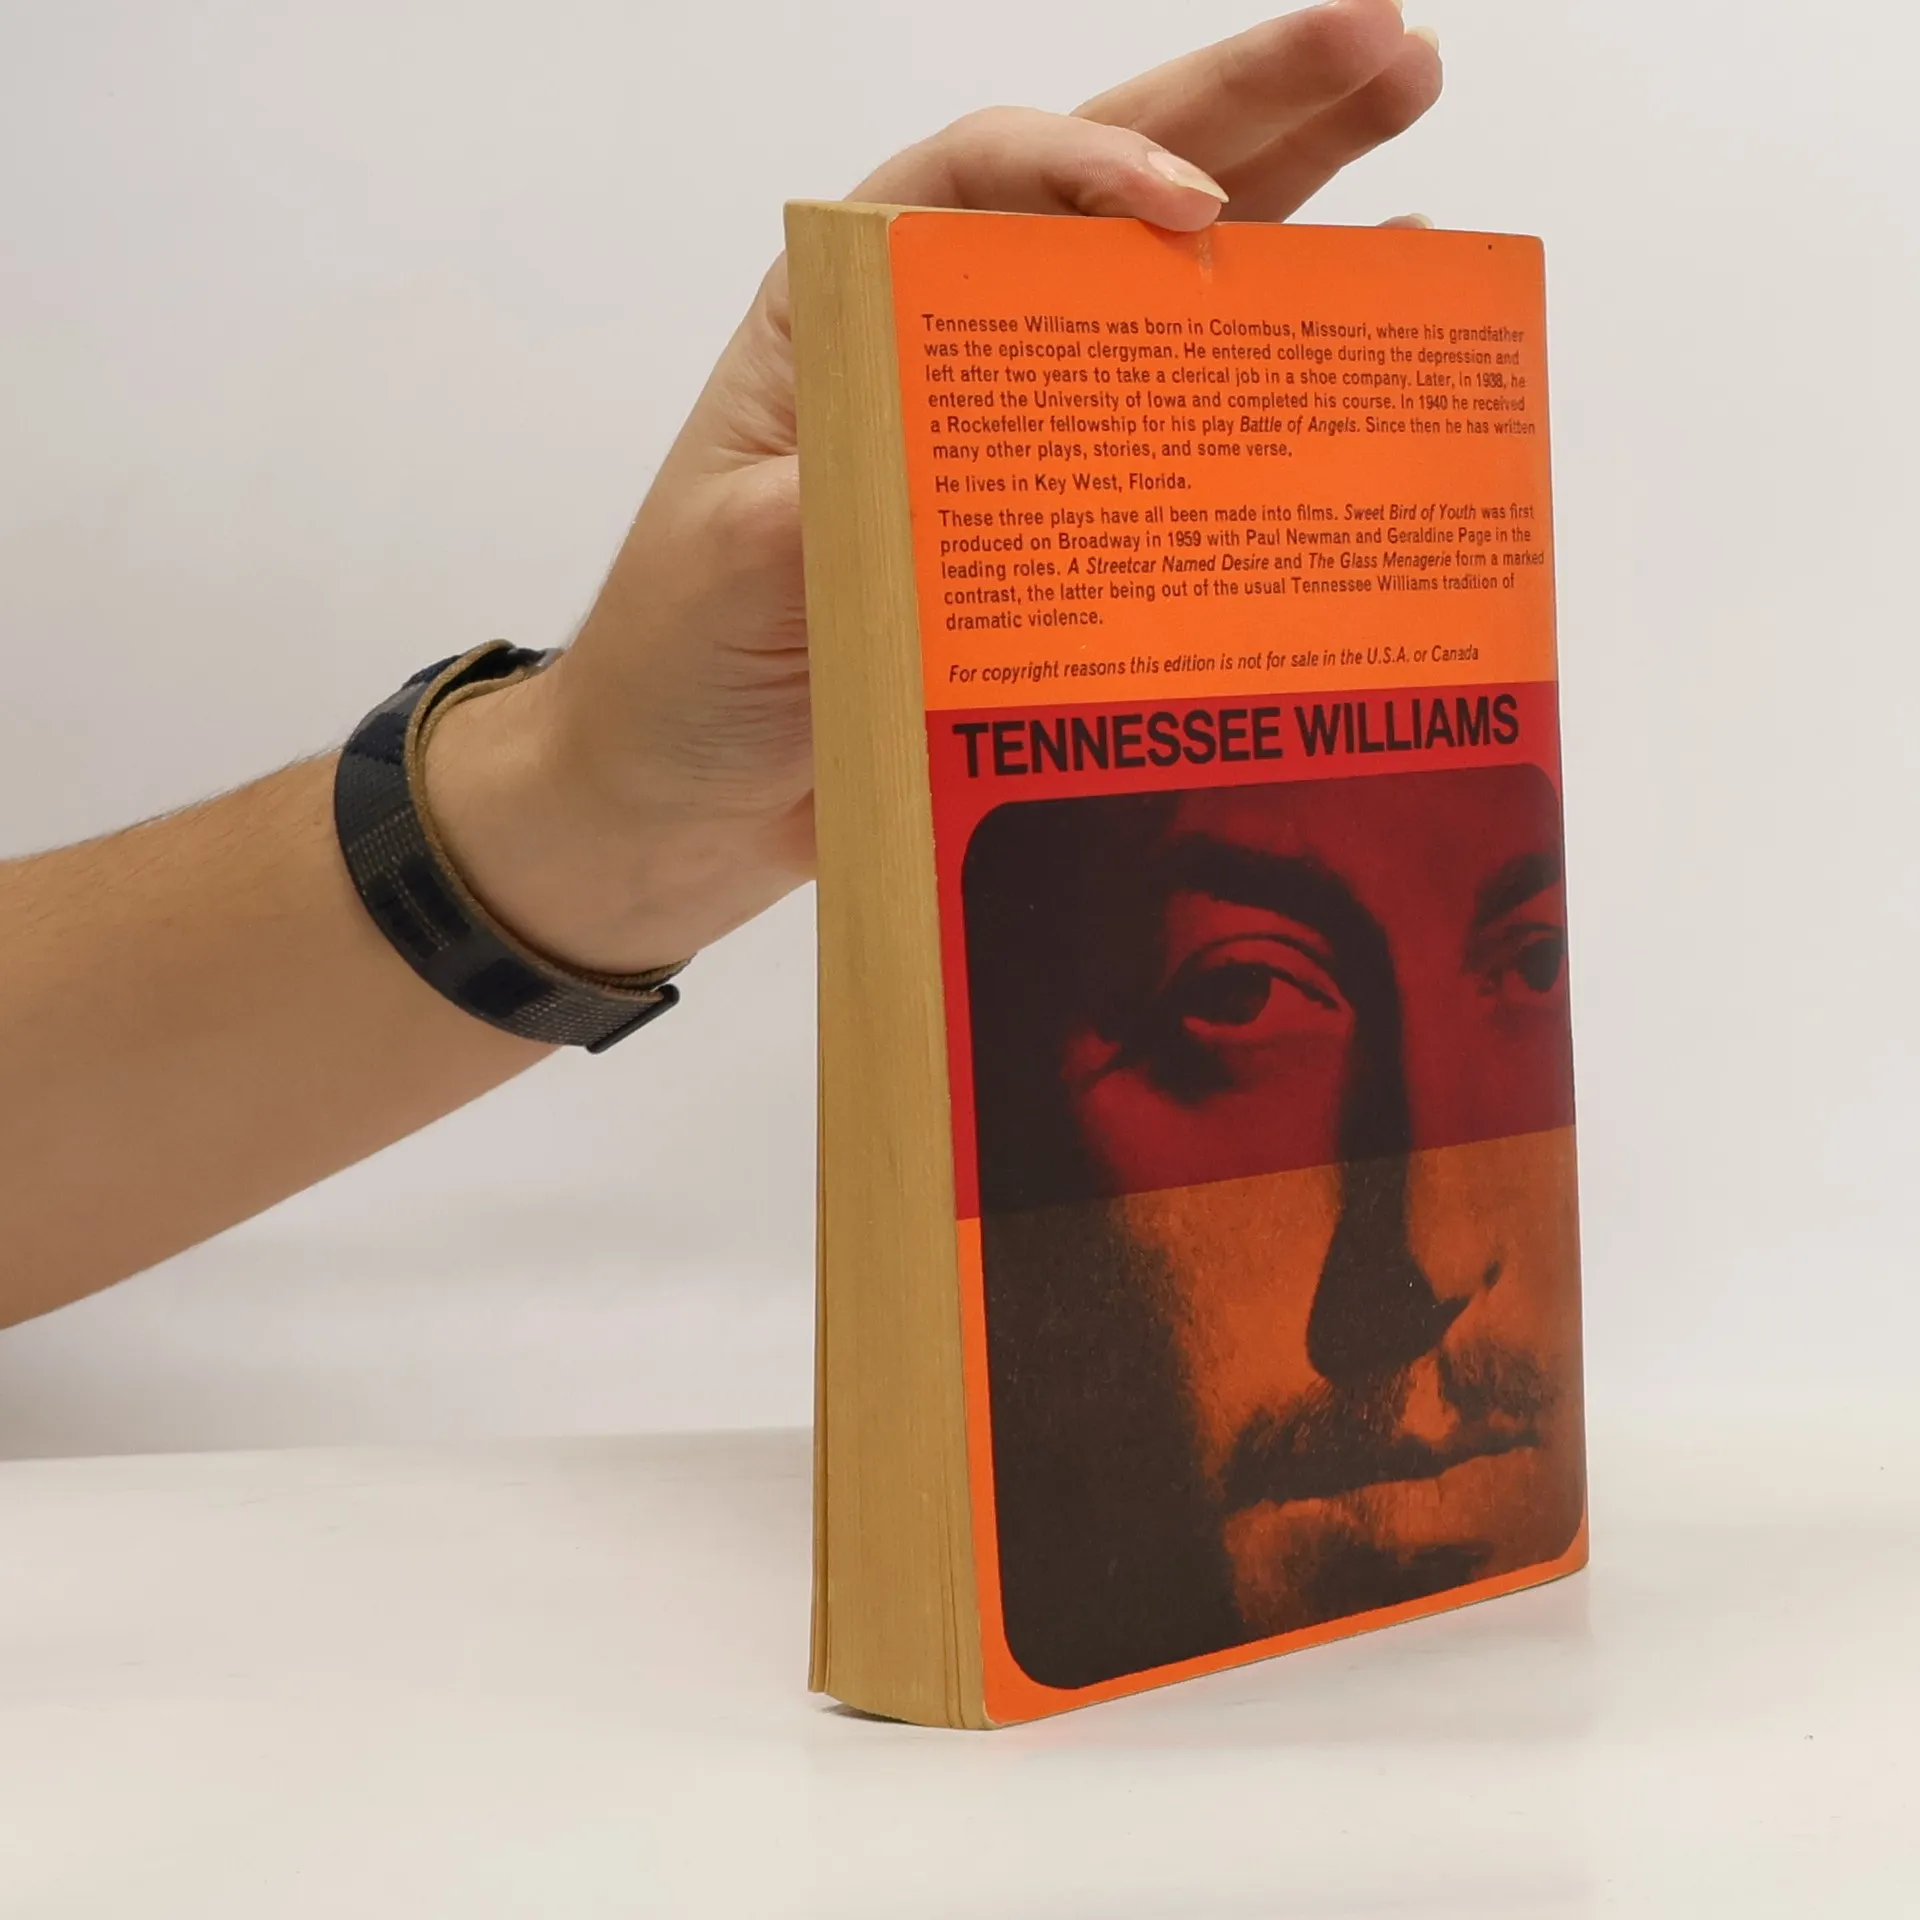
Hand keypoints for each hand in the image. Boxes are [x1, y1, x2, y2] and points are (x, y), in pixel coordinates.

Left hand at [427, 0, 1442, 974]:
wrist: (689, 792)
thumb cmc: (680, 663)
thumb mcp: (733, 565)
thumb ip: (824, 500)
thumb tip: (925, 462)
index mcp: (847, 311)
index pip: (978, 180)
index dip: (1088, 168)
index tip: (1189, 214)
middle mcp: (945, 342)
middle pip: (1105, 188)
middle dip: (1252, 107)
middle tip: (1390, 42)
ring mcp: (1020, 432)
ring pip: (1167, 280)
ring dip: (1296, 188)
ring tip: (1414, 102)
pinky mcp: (1068, 524)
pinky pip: (1186, 423)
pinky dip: (1279, 362)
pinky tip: (1374, 301)